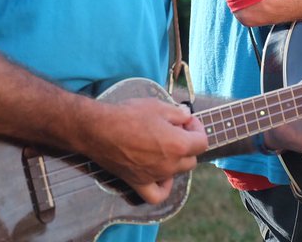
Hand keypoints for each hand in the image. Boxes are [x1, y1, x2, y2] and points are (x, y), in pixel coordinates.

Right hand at [87, 97, 207, 204]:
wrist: (99, 129)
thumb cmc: (128, 115)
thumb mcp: (158, 106)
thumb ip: (178, 113)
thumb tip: (186, 116)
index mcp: (179, 144)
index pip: (202, 142)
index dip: (197, 129)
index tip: (187, 121)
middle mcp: (170, 164)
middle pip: (191, 159)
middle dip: (188, 144)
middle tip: (175, 130)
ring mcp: (155, 176)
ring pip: (177, 173)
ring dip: (177, 161)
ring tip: (165, 147)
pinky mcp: (139, 183)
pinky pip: (157, 194)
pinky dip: (163, 187)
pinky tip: (161, 175)